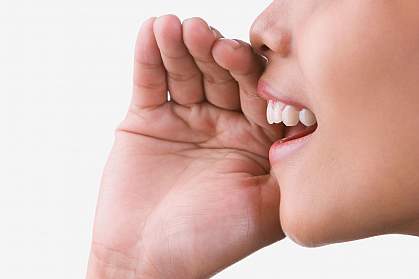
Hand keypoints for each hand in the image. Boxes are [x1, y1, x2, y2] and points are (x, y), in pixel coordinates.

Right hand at [87, 15, 283, 278]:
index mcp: (254, 141)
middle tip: (205, 35)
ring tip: (173, 29)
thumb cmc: (206, 243)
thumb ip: (292, 169)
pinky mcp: (147, 118)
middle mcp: (223, 123)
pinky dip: (149, 57)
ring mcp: (185, 117)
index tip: (242, 55)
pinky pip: (150, 81)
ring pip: (186, 71)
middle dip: (213, 52)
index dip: (252, 71)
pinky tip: (151, 33)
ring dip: (181, 46)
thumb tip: (316, 125)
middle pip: (221, 74)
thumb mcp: (265, 211)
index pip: (259, 92)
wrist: (145, 261)